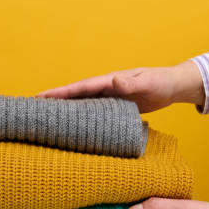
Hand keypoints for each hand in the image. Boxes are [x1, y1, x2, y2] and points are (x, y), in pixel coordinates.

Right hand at [35, 60, 204, 112]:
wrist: (173, 86)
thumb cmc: (162, 82)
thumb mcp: (149, 82)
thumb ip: (133, 82)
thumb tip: (115, 81)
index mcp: (109, 81)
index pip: (80, 87)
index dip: (60, 93)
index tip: (41, 97)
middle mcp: (106, 88)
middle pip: (75, 95)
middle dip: (56, 101)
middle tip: (34, 108)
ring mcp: (110, 97)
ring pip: (83, 104)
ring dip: (66, 110)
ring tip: (47, 119)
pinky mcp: (116, 107)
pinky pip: (94, 112)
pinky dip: (82, 117)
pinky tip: (75, 127)